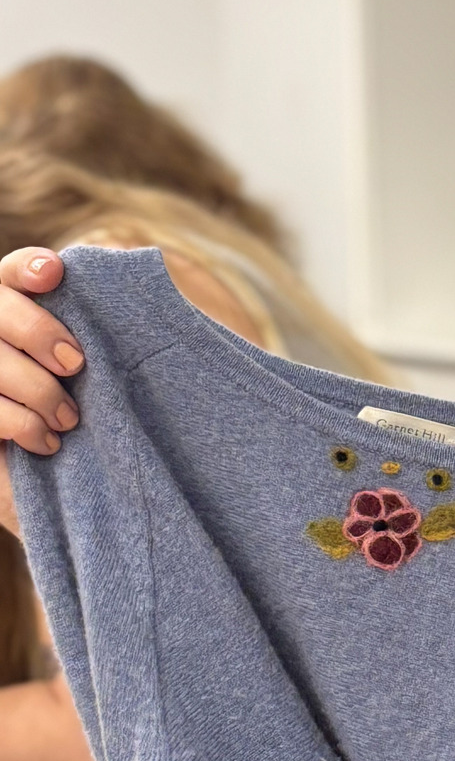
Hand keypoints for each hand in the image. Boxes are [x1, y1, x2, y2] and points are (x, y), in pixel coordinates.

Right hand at [0, 249, 82, 534]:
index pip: (13, 273)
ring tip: (69, 417)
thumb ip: (105, 331)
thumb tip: (135, 275)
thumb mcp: (103, 376)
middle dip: (37, 330)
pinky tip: (47, 442)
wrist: (68, 492)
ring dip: (36, 388)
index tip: (56, 274)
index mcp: (16, 312)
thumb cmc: (96, 421)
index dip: (30, 268)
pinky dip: (21, 424)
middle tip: (77, 364)